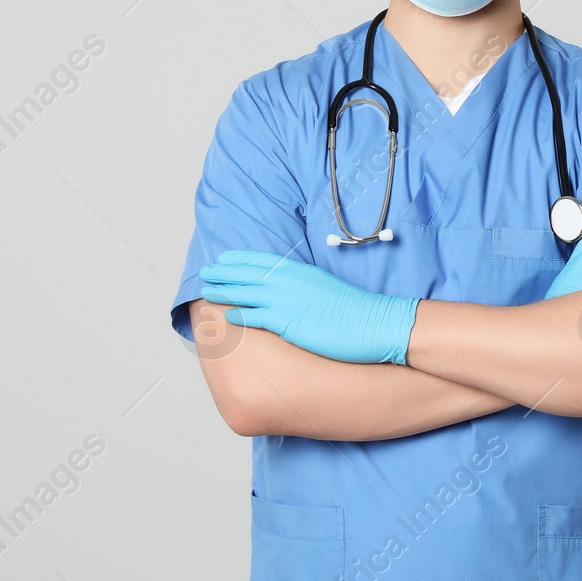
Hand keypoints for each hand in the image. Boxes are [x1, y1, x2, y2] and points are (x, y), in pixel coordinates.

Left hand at [200, 250, 420, 364]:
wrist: (375, 323)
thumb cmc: (356, 310)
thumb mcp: (326, 288)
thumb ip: (306, 286)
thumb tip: (293, 292)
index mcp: (301, 271)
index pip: (263, 259)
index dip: (241, 258)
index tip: (225, 258)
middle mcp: (291, 282)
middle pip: (249, 273)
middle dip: (225, 272)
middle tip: (206, 271)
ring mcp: (288, 301)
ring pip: (247, 293)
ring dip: (225, 290)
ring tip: (207, 291)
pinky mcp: (289, 322)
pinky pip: (257, 317)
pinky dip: (240, 315)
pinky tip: (227, 317)